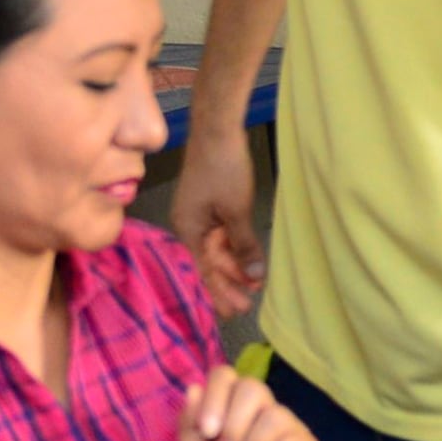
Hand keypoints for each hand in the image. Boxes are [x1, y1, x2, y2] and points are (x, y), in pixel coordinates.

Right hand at [175, 124, 265, 309]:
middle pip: (208, 263)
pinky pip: (220, 235)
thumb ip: (244, 245)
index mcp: (188, 230)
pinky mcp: (209, 206)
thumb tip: (253, 275)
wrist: (217, 130)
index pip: (203, 270)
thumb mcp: (236, 211)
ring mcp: (198, 216)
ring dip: (234, 267)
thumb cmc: (223, 169)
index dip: (219, 292)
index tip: (235, 311)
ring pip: (216, 250)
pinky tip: (248, 260)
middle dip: (228, 283)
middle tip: (246, 306)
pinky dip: (234, 248)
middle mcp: (189, 226)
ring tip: (253, 285)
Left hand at [175, 365, 321, 440]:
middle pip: (253, 387)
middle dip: (233, 427)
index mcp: (232, 409)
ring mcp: (289, 429)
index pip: (226, 376)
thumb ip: (190, 426)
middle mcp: (263, 412)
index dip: (216, 397)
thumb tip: (193, 388)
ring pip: (273, 418)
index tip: (207, 431)